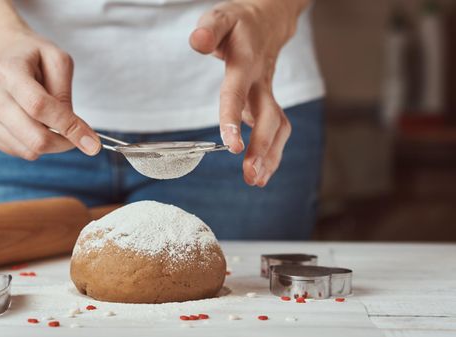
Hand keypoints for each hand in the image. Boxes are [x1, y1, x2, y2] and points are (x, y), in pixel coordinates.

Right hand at [0, 23, 99, 159]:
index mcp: (9, 72)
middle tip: (79, 136)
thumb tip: (72, 129)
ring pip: (28, 150)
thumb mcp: (57, 59)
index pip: (40, 108)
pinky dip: (34, 144)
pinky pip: (18, 151)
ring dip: (50, 144)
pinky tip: (34, 124)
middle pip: (35, 138)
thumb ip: (65, 93)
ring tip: (51, 121)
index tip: (93, 144)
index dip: (69, 128)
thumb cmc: (31, 56)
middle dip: (65, 143)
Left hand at [190, 0, 308, 186]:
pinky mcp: (269, 102)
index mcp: (245, 63)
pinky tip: (260, 171)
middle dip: (262, 148)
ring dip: (270, 156)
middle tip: (250, 175)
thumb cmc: (239, 23)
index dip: (233, 119)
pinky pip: (276, 130)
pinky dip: (271, 153)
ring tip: (256, 180)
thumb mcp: (220, 17)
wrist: (269, 20)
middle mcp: (261, 82)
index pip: (237, 93)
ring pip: (278, 127)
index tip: (231, 146)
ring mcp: (268, 94)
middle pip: (269, 117)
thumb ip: (209, 29)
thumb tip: (196, 41)